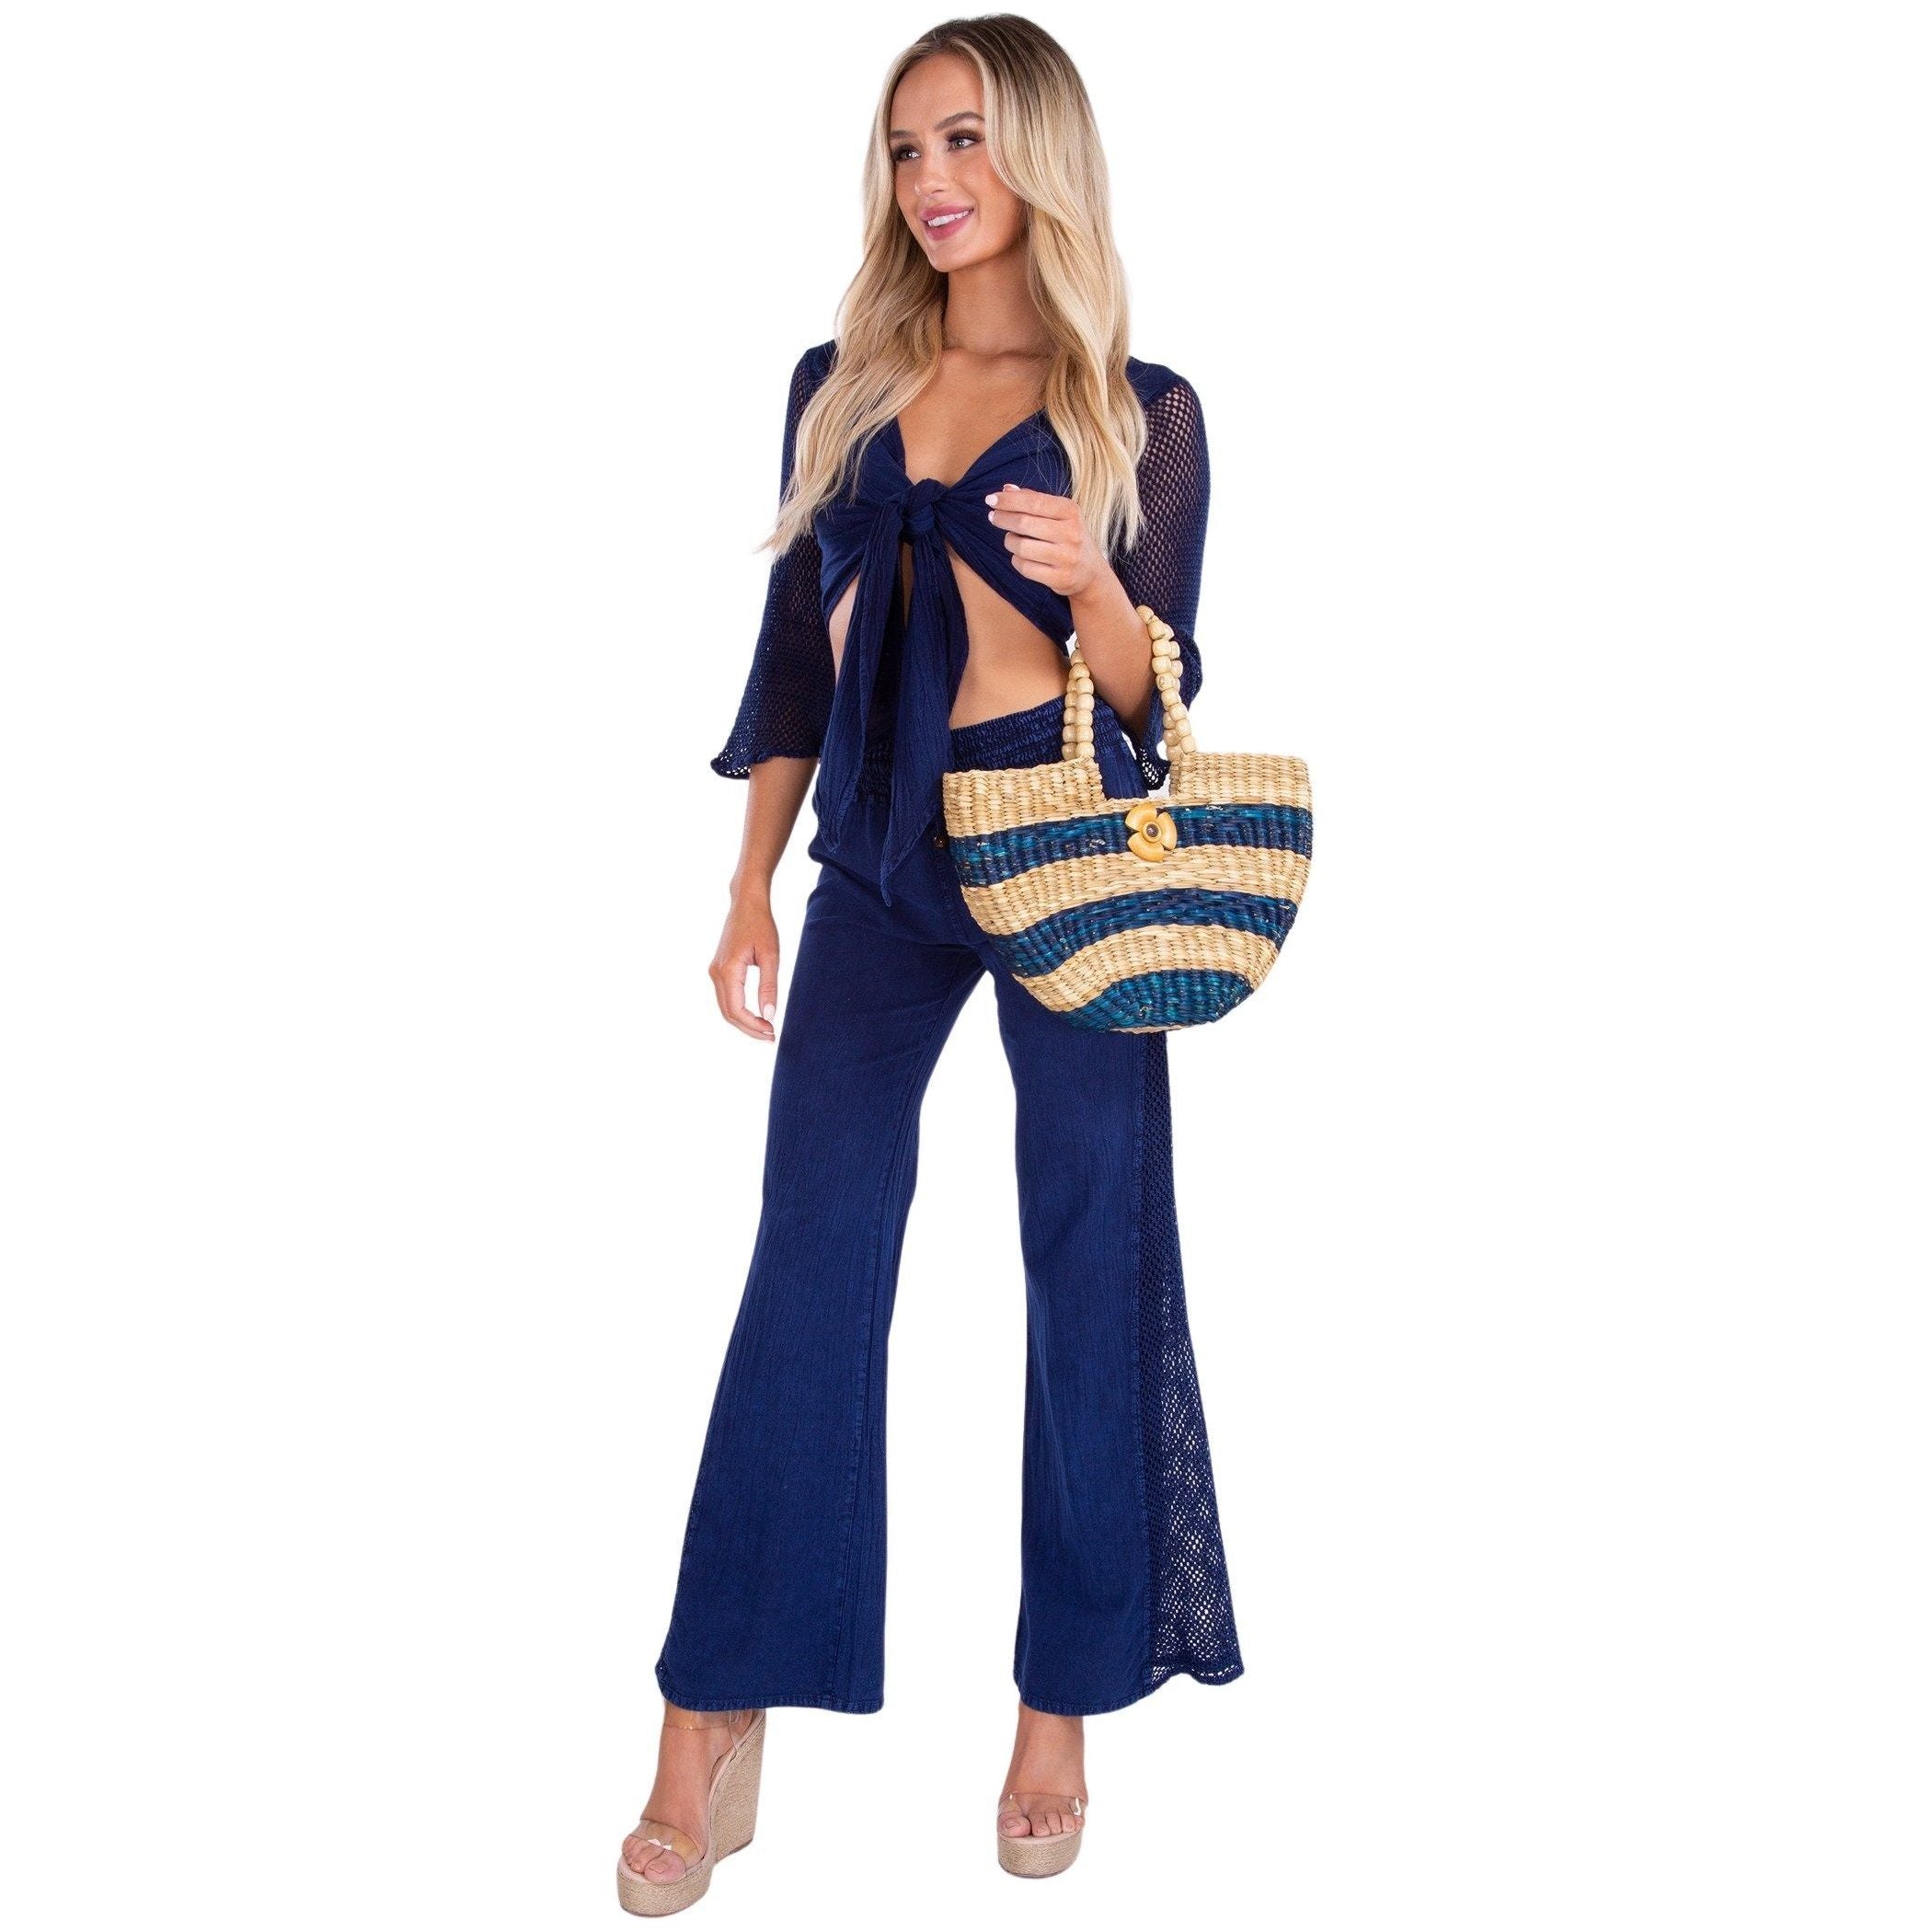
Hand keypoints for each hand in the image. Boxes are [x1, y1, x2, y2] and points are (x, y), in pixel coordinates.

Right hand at [711, 894, 780, 1041]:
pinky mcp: (719, 970)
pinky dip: (739, 1011)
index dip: (753, 1026)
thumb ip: (769, 986)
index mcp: (728, 970)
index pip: (736, 1010)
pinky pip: (726, 998)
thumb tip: (769, 1015)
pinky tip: (756, 1015)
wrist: (746, 904)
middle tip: (771, 1036)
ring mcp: (715, 972)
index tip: (772, 1032)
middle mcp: (716, 973)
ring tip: (766, 1029)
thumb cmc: (761, 925)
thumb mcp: (770, 956)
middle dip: (749, 1029)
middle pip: (728, 1013)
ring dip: (744, 1022)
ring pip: (726, 1008)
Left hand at [984, 484, 1106, 600]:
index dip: (1009, 500)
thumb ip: (1034, 499)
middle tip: (993, 517)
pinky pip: (1025, 567)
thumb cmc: (1069, 537)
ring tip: (1011, 539)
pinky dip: (1016, 560)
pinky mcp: (1060, 578)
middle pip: (1024, 523)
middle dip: (1003, 519)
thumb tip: (1007, 489)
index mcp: (1071, 511)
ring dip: (1009, 541)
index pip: (1034, 501)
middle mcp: (1071, 533)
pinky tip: (1020, 557)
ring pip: (1021, 547)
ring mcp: (1066, 557)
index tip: (990, 500)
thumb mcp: (1060, 514)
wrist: (1091, 572)